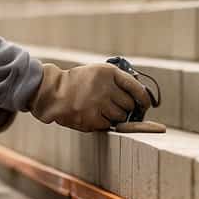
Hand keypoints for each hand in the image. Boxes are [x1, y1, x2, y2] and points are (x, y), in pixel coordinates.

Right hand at [28, 62, 151, 131]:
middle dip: (125, 108)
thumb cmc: (78, 83)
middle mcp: (106, 87)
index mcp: (108, 72)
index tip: (146, 104)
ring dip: (115, 117)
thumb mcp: (97, 73)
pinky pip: (108, 125)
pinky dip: (103, 123)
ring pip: (121, 117)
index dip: (143, 98)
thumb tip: (141, 96)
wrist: (53, 92)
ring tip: (100, 110)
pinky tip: (92, 115)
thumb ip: (117, 80)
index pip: (135, 87)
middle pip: (130, 105)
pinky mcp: (92, 118)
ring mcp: (99, 103)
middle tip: (113, 106)